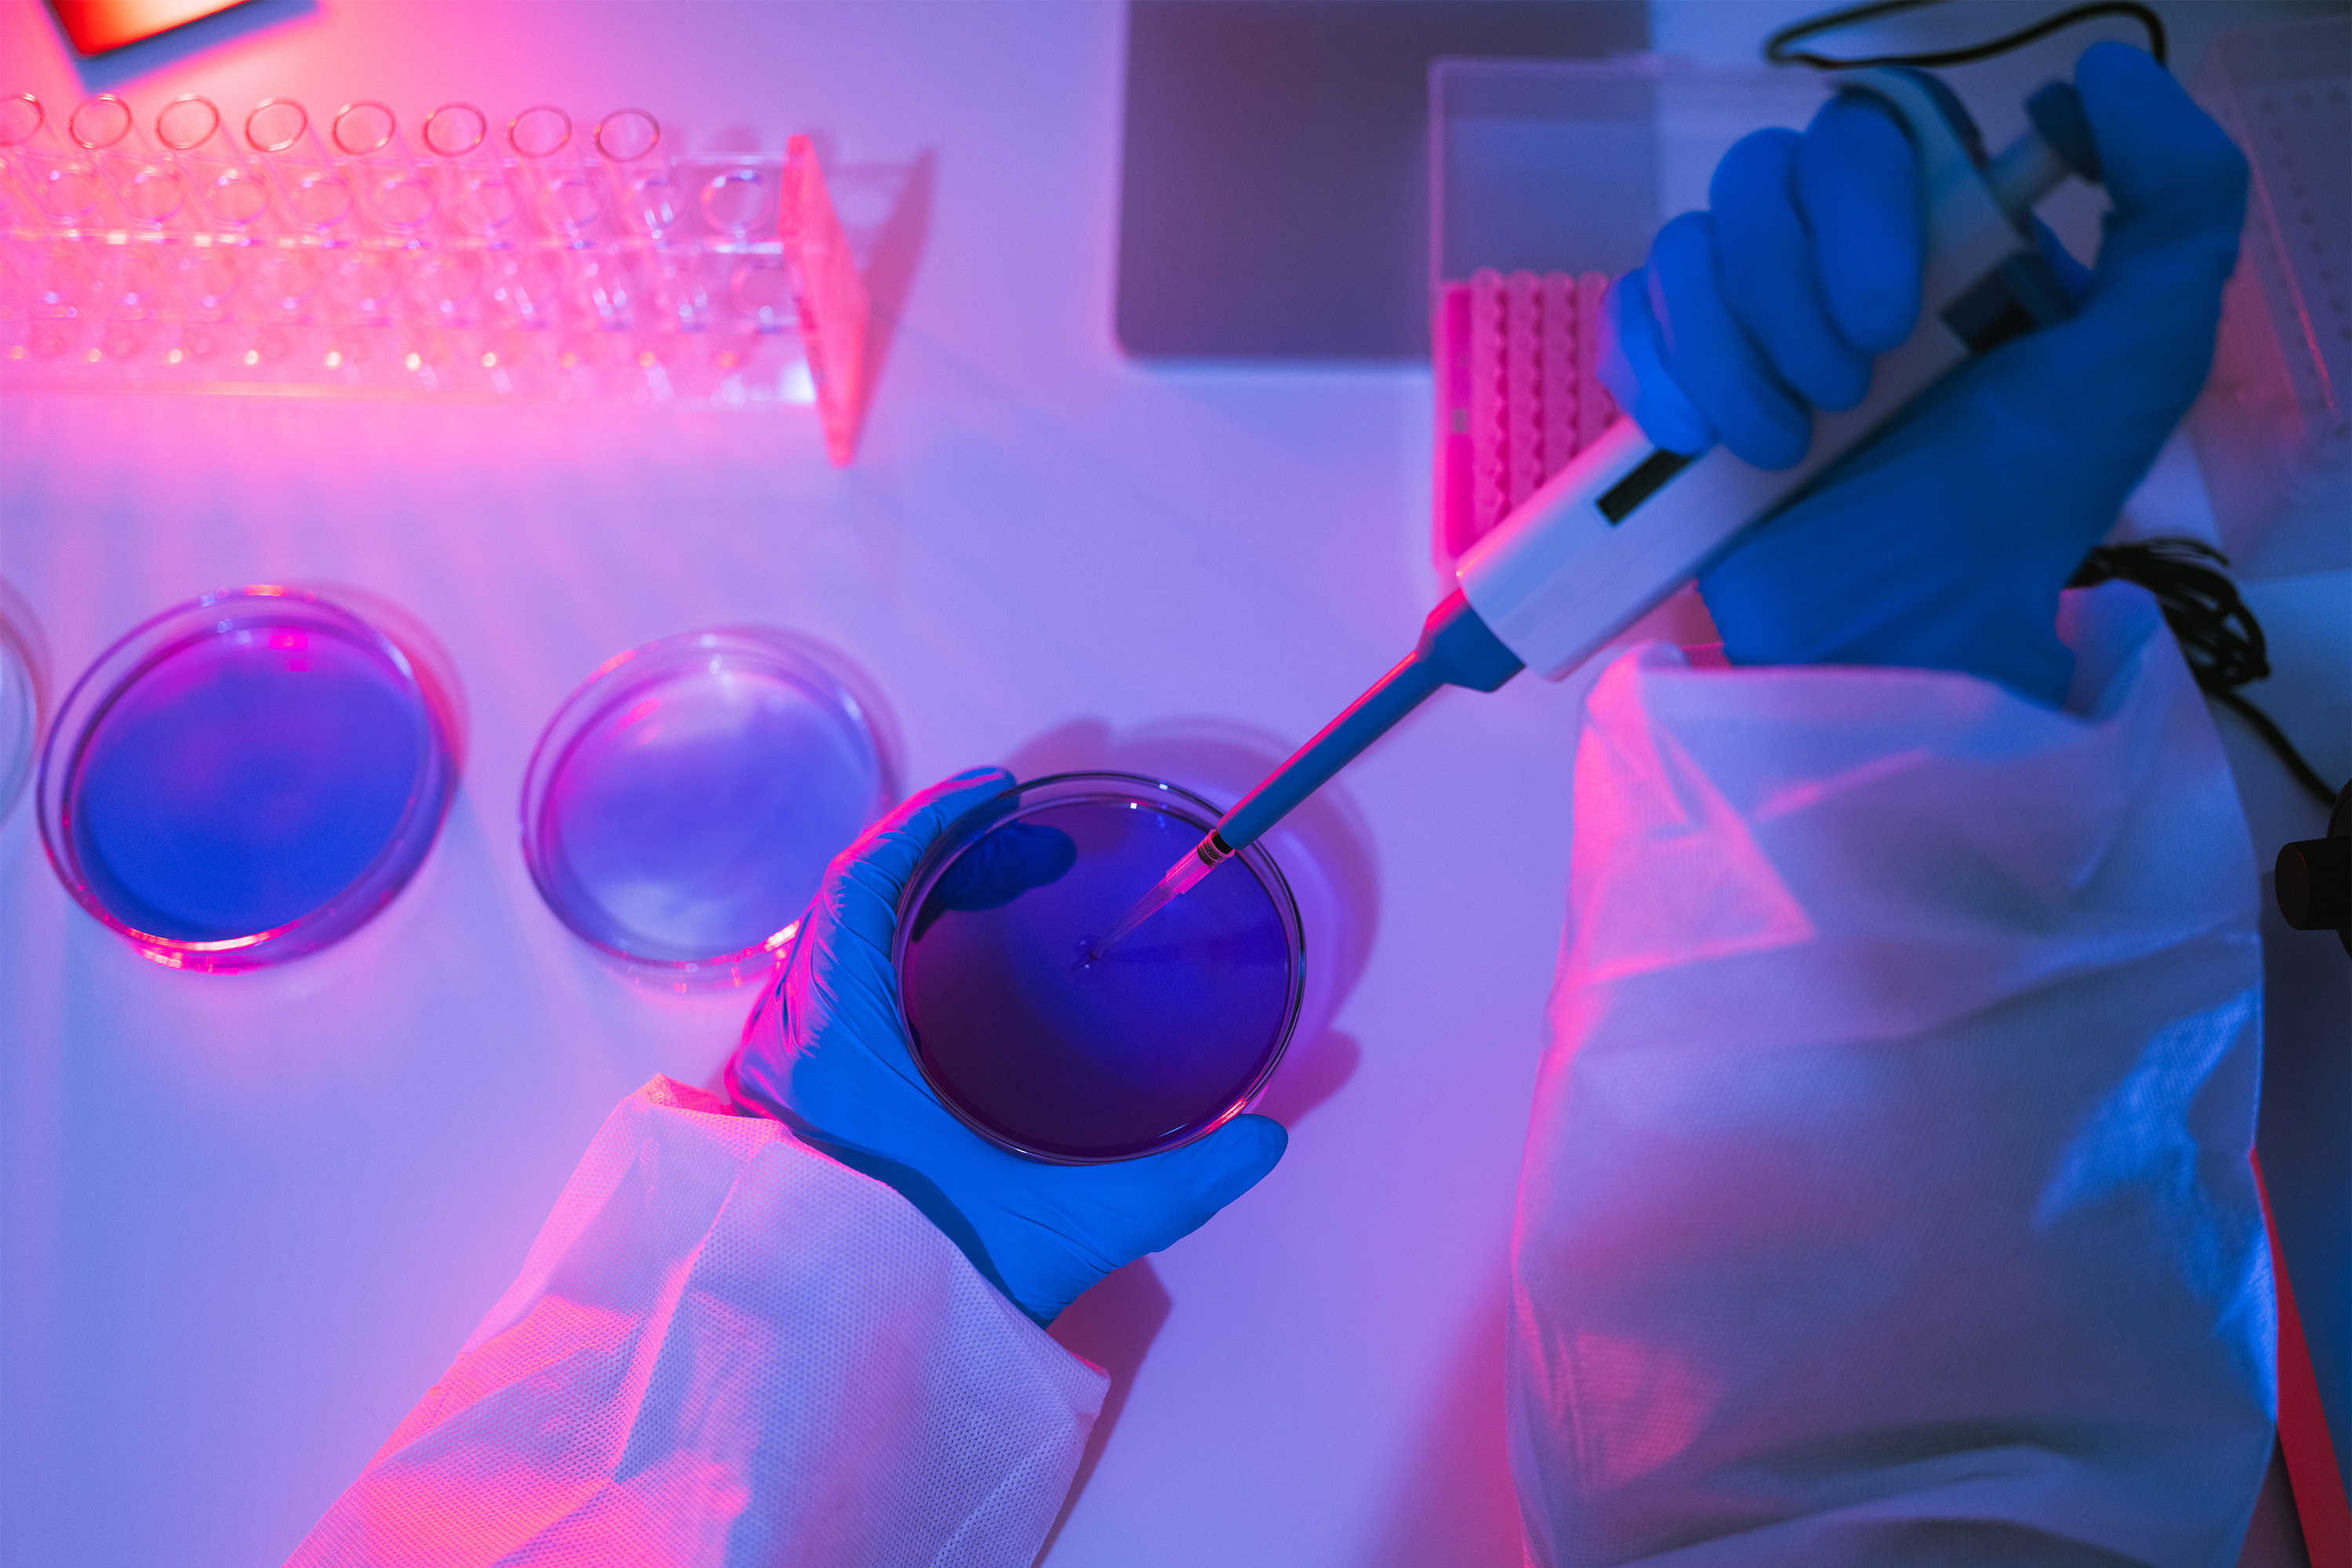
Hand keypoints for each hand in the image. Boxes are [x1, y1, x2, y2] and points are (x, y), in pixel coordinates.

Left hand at [727, 767, 1287, 1324]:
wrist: (805, 1402)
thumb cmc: (909, 1303)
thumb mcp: (1056, 1238)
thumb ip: (1172, 1186)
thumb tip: (1265, 1137)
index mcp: (832, 1046)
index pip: (861, 882)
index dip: (924, 818)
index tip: (993, 789)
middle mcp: (776, 1053)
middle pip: (838, 909)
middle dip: (926, 859)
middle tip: (1012, 851)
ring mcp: (755, 1094)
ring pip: (817, 962)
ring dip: (891, 917)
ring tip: (976, 910)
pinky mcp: (760, 1136)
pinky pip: (806, 1013)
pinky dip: (865, 973)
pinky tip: (923, 1006)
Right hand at [1599, 44, 2246, 706]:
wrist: (1895, 635)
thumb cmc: (2019, 510)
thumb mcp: (2145, 354)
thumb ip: (2177, 199)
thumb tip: (2098, 77)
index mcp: (1942, 235)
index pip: (1874, 130)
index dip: (1868, 203)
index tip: (1901, 313)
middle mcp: (1836, 261)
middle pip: (1768, 175)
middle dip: (1795, 289)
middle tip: (1849, 389)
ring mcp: (1746, 322)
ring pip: (1689, 245)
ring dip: (1733, 351)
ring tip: (1785, 447)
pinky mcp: (1675, 383)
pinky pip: (1628, 319)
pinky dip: (1659, 378)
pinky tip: (1703, 441)